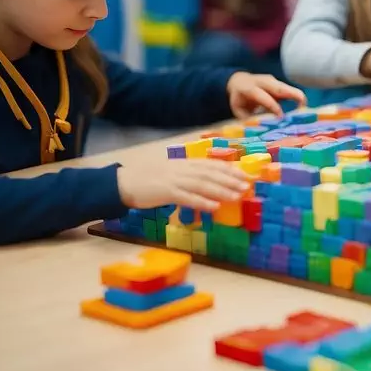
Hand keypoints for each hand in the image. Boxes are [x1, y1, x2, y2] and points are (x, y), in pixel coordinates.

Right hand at [117, 159, 248, 212]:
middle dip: (230, 179)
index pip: (211, 164)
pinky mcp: (166, 192)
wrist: (123, 182)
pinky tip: (214, 207)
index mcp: (184, 163)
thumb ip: (188, 175)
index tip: (244, 174)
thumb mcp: (171, 172)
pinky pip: (187, 197)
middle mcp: (182, 169)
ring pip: (202, 184)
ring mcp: (174, 180)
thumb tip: (207, 183)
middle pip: (211, 173)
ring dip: (221, 190)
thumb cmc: (148, 179)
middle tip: (247, 186)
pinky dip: (202, 202)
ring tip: (237, 196)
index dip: (229, 169)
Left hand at [227, 72, 306, 117]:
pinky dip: (296, 98)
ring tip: (305, 109)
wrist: (239, 80)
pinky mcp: (279, 83)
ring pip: (287, 88)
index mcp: (250, 88)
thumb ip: (248, 117)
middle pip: (279, 87)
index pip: (263, 96)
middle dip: (292, 95)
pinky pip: (289, 90)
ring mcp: (272, 80)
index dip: (273, 106)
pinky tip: (302, 108)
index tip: (281, 117)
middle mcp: (263, 81)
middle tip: (303, 107)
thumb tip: (260, 129)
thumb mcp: (238, 109)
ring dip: (298, 97)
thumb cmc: (239, 98)